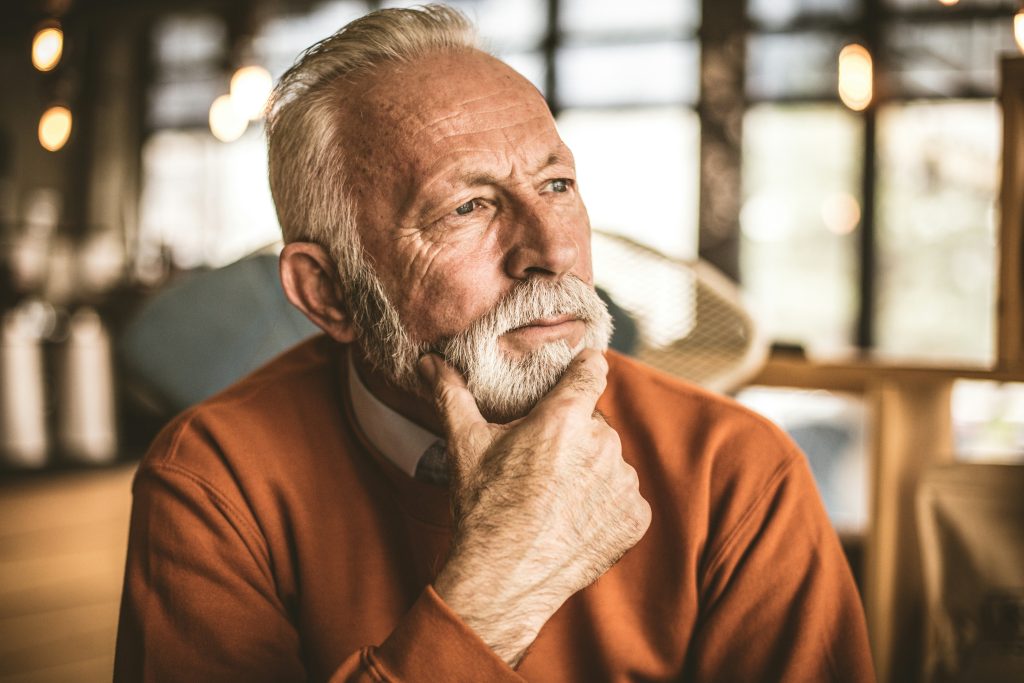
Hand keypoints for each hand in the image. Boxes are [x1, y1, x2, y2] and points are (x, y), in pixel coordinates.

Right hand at [418, 349, 651, 665]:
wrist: (503, 582)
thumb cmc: (483, 510)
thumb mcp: (465, 446)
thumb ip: (451, 394)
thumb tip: (428, 361)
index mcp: (565, 418)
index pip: (593, 369)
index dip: (583, 369)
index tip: (577, 373)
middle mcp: (603, 445)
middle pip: (594, 422)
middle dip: (572, 435)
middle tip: (541, 461)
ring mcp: (624, 483)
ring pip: (610, 461)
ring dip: (590, 470)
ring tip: (554, 497)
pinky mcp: (635, 518)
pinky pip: (623, 498)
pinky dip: (604, 505)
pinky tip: (571, 520)